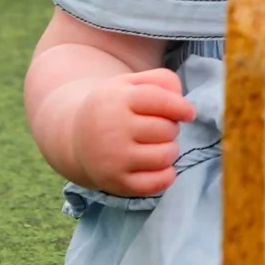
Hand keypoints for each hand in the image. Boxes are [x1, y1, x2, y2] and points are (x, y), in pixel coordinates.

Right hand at [71, 67, 194, 195]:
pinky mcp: (115, 182)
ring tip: (156, 145)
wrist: (76, 138)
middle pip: (167, 130)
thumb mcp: (131, 83)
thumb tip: (184, 106)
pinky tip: (158, 166)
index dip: (181, 107)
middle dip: (171, 128)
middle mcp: (111, 130)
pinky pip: (156, 183)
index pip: (160, 101)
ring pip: (166, 155)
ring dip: (170, 150)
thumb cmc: (115, 107)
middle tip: (157, 129)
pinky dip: (166, 176)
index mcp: (116, 100)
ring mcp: (112, 158)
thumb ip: (162, 81)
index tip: (188, 113)